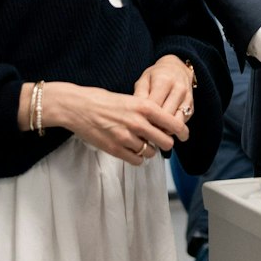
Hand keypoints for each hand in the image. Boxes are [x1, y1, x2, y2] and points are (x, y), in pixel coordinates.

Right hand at [44, 81, 188, 163]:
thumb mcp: (129, 99)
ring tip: (141, 143)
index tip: (183, 135)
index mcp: (143, 107)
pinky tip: (132, 150)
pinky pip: (136, 161)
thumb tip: (162, 123)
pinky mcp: (115, 149)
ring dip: (149, 150)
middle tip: (160, 141)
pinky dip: (137, 158)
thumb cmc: (102, 100)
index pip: (172, 123)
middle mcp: (137, 123)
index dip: (182, 132)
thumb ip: (146, 111)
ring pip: (151, 153)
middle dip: (165, 143)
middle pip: (165, 142)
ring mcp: (126, 137)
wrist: (77, 107)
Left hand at [133, 55, 194, 128]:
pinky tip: (162, 128)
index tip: (136, 124)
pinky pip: (182, 123)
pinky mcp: (191, 107)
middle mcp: (179, 89)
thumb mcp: (144, 80)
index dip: (144, 117)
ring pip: (176, 122)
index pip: (154, 106)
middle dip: (154, 125)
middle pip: (166, 115)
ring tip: (153, 132)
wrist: (177, 69)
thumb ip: (139, 95)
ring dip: (164, 129)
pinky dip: (172, 129)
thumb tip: (136, 114)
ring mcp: (187, 98)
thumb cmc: (156, 76)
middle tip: (143, 131)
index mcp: (164, 81)